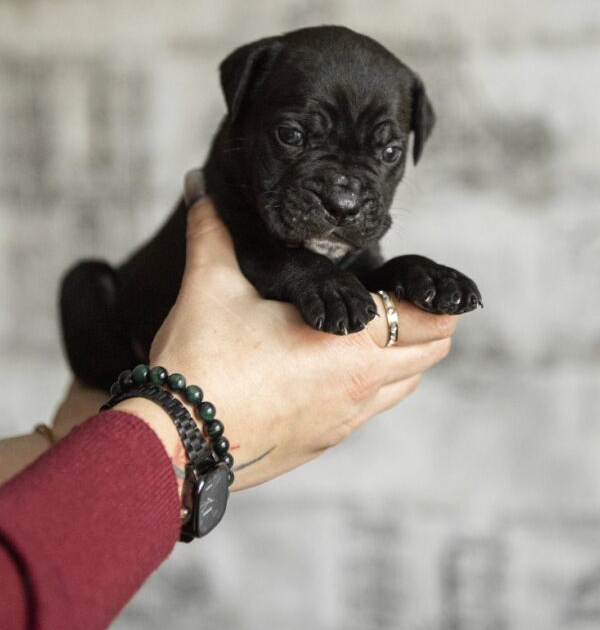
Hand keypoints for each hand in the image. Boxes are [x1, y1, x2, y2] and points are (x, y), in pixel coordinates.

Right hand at [119, 193, 456, 491]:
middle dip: (423, 321)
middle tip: (391, 295)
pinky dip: (372, 383)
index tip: (411, 276)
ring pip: (404, 385)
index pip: (430, 320)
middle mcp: (360, 387)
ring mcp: (344, 421)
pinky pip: (370, 409)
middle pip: (430, 352)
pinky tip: (332, 365)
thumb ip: (212, 229)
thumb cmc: (201, 365)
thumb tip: (199, 185)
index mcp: (350, 344)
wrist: (174, 443)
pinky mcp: (323, 442)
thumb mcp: (211, 285)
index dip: (433, 295)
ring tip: (365, 327)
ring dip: (400, 354)